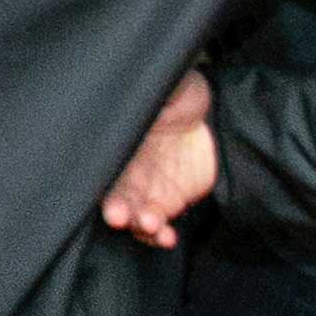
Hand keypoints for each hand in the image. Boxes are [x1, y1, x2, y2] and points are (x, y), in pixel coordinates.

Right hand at [104, 71, 219, 247]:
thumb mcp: (164, 81)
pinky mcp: (168, 201)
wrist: (218, 117)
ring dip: (138, 223)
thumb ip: (140, 85)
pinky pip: (157, 224)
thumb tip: (121, 78)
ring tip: (152, 224)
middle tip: (120, 215)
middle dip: (115, 207)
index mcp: (119, 135)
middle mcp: (126, 165)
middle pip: (112, 191)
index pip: (100, 160)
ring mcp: (146, 186)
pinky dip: (158, 235)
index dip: (97, 179)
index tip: (102, 189)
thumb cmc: (184, 92)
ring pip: (133, 212)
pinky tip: (166, 237)